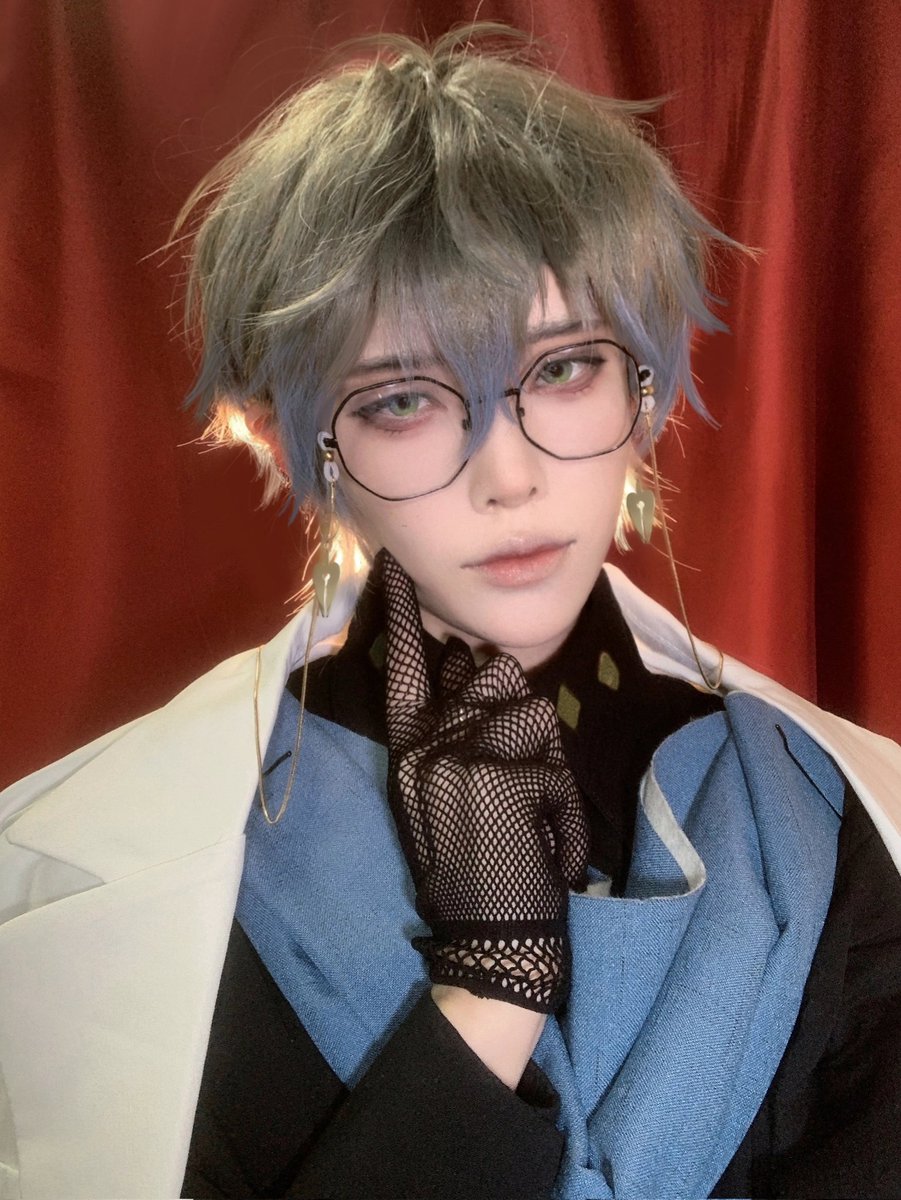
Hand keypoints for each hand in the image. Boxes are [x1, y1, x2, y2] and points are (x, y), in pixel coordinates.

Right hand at [378, 550, 588, 1012]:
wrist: (489, 937)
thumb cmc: (470, 868)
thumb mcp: (440, 797)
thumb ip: (450, 738)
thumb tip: (476, 675)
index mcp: (409, 749)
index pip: (403, 665)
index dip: (402, 612)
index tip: (395, 564)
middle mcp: (429, 743)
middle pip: (487, 672)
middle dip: (513, 705)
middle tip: (512, 767)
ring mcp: (464, 756)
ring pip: (527, 704)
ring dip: (541, 752)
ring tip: (529, 807)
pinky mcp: (503, 776)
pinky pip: (553, 759)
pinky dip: (562, 803)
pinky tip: (547, 842)